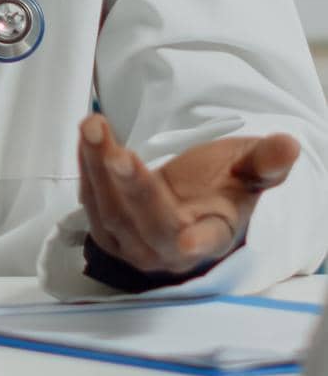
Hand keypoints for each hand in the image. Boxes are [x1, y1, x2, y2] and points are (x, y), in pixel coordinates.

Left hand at [78, 114, 299, 275]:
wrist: (185, 205)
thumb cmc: (218, 187)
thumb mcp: (246, 172)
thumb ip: (264, 162)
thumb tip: (288, 144)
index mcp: (211, 235)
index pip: (207, 242)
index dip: (197, 243)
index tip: (187, 241)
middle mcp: (169, 249)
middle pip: (148, 222)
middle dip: (133, 188)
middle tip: (119, 154)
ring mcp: (133, 244)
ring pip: (110, 211)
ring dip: (98, 168)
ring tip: (93, 126)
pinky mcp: (105, 231)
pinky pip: (91, 200)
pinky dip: (87, 166)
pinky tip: (88, 134)